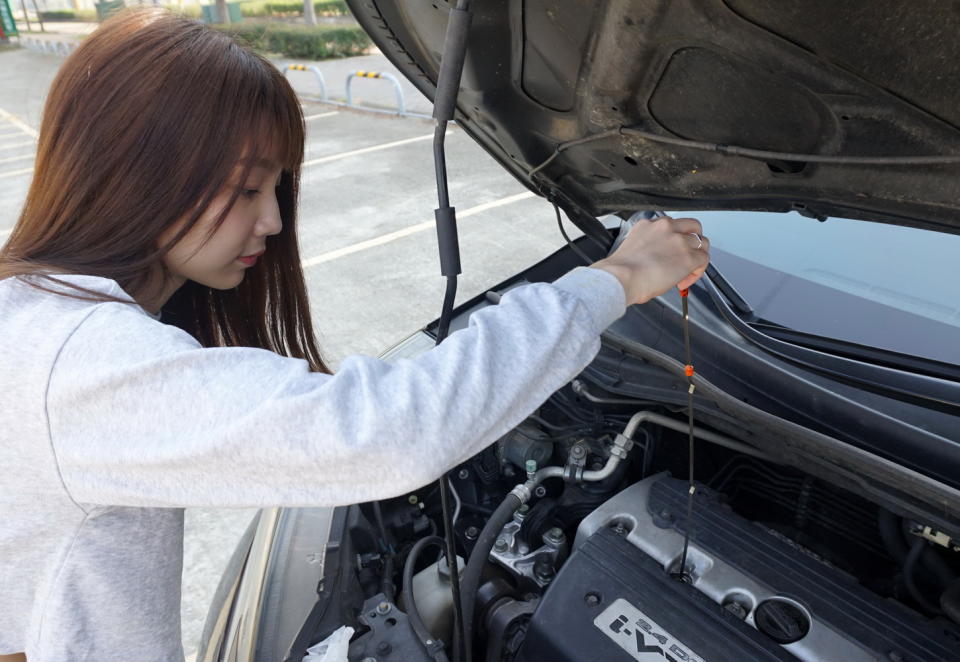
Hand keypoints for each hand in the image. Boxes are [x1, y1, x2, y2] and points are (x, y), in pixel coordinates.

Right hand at [591, 215, 709, 304]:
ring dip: (697, 256)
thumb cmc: (621, 271)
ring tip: (688, 270)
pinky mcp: (688, 256)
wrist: (621, 278)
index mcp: (648, 225)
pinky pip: (704, 260)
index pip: (671, 225)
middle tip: (686, 255)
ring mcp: (679, 240)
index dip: (674, 239)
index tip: (670, 253)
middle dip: (692, 241)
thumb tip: (655, 259)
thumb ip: (648, 247)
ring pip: (702, 242)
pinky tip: (684, 280)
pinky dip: (697, 271)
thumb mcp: (632, 248)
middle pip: (692, 226)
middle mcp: (665, 227)